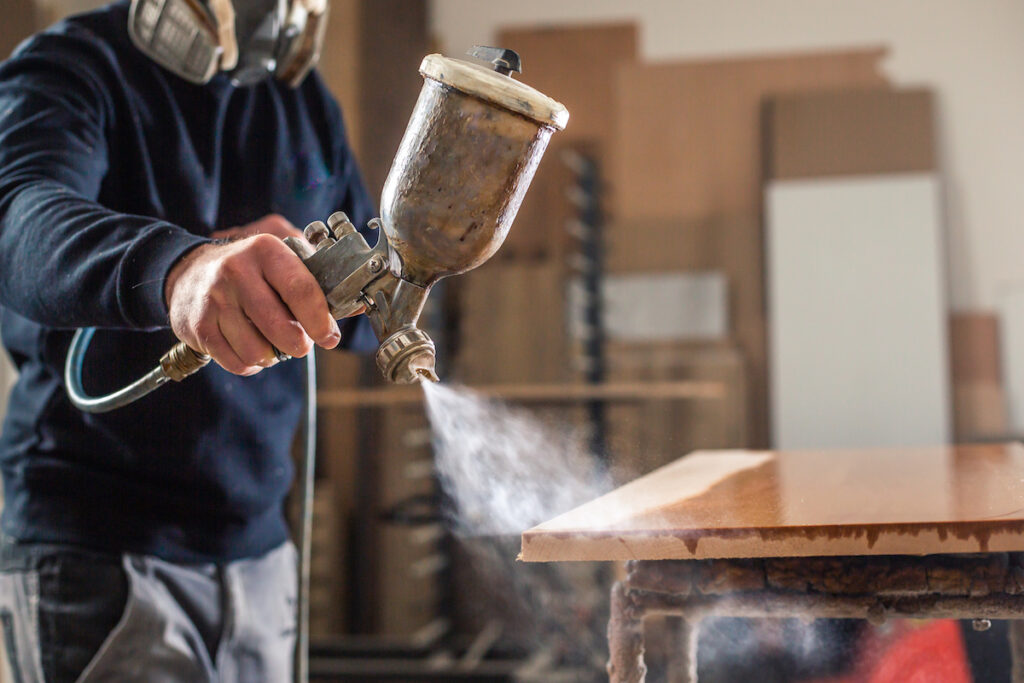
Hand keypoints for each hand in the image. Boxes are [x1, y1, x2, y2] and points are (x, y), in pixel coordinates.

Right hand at [165, 214, 339, 375]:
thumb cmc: (249, 271)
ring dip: (272, 356)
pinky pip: (237, 362)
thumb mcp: (281, 263)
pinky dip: (251, 363)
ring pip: (258, 350)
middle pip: (281, 327)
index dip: (321, 320)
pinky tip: (250, 347)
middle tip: (301, 344)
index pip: (302, 290)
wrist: (187, 272)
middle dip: (299, 344)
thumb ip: (318, 284)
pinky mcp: (198, 326)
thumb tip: (359, 306)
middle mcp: (236, 271)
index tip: (329, 337)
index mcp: (266, 251)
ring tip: (271, 342)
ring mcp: (214, 299)